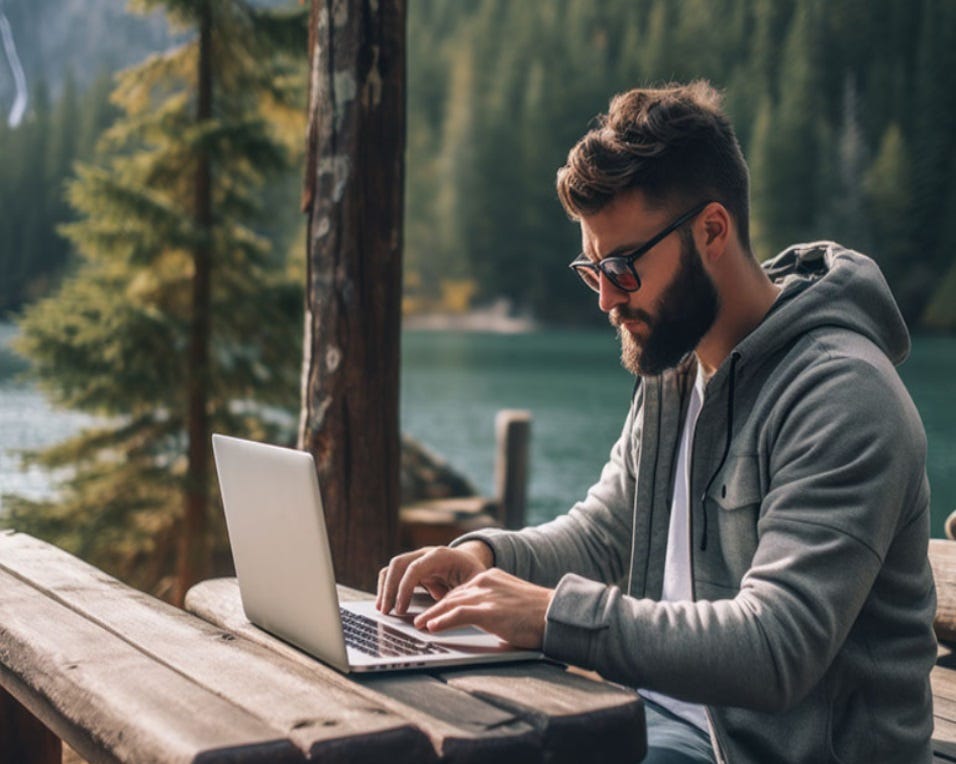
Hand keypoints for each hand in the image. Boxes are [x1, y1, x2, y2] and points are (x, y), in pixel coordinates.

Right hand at [376, 542, 490, 615]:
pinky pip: (393, 574)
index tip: (401, 609)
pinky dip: (386, 587)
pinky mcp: (411, 568)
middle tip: (386, 611)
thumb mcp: (475, 582)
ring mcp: (416, 559)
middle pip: (398, 564)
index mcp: (440, 555)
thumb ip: (462, 595)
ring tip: (382, 610)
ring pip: (392, 568)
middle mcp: (424, 554)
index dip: (405, 588)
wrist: (470, 562)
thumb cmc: (473, 573)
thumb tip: (448, 613)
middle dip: (389, 588)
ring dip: (384, 588)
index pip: (415, 568)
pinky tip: (385, 604)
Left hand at [414, 568, 553, 649]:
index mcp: (490, 577)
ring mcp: (486, 595)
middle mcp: (485, 582)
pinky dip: (442, 621)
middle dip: (434, 608)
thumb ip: (495, 604)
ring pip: (450, 603)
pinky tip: (432, 627)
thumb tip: (484, 619)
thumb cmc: (540, 614)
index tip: (433, 612)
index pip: (460, 590)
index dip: (444, 602)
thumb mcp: (512, 602)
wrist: (557, 614)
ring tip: (419, 625)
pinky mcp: (488, 611)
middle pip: (451, 595)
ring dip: (431, 615)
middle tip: (419, 619)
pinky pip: (457, 614)